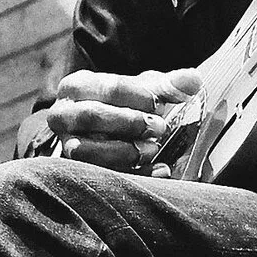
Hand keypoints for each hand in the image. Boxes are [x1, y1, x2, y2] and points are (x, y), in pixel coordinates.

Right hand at [40, 67, 202, 171]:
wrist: (99, 130)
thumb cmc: (122, 104)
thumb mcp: (141, 90)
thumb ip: (166, 85)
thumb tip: (192, 80)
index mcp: (76, 87)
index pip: (105, 88)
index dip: (136, 96)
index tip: (159, 103)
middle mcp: (63, 115)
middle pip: (90, 116)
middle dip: (128, 122)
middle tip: (159, 126)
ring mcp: (66, 144)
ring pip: (84, 150)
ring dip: (123, 151)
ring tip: (153, 148)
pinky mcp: (77, 171)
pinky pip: (99, 176)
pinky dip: (134, 175)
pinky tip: (160, 170)